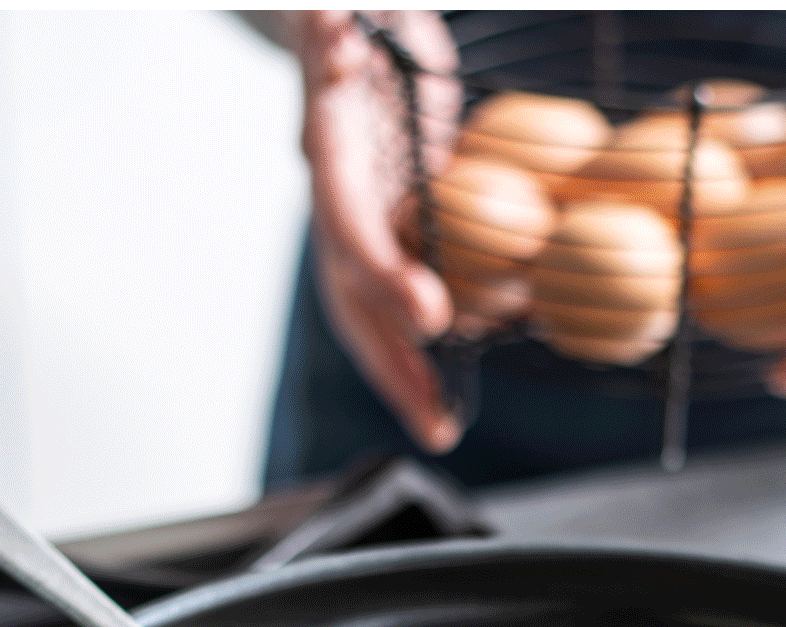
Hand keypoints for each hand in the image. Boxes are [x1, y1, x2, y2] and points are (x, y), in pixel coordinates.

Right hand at [296, 10, 462, 452]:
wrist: (348, 31)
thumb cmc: (357, 16)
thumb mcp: (346, 9)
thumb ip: (335, 21)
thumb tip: (333, 19)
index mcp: (329, 156)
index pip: (350, 229)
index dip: (383, 276)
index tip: (430, 315)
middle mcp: (337, 205)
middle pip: (353, 304)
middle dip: (391, 366)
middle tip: (434, 419)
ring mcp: (357, 229)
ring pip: (370, 319)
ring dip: (405, 378)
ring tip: (442, 426)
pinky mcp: (387, 238)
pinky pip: (396, 302)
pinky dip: (423, 348)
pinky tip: (456, 383)